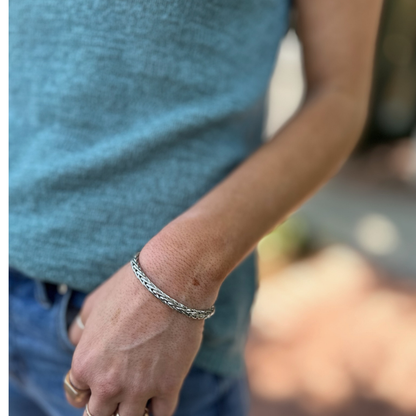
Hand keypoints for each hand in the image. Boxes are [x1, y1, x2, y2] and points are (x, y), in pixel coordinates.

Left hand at [66, 257, 206, 415]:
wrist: (170, 281)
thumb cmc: (130, 287)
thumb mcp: (93, 303)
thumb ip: (80, 330)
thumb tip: (77, 342)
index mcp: (84, 363)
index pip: (75, 394)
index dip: (86, 387)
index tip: (98, 381)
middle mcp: (107, 383)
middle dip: (104, 405)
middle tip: (118, 389)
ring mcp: (138, 388)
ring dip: (129, 411)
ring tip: (139, 395)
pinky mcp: (169, 386)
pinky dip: (156, 411)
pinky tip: (158, 399)